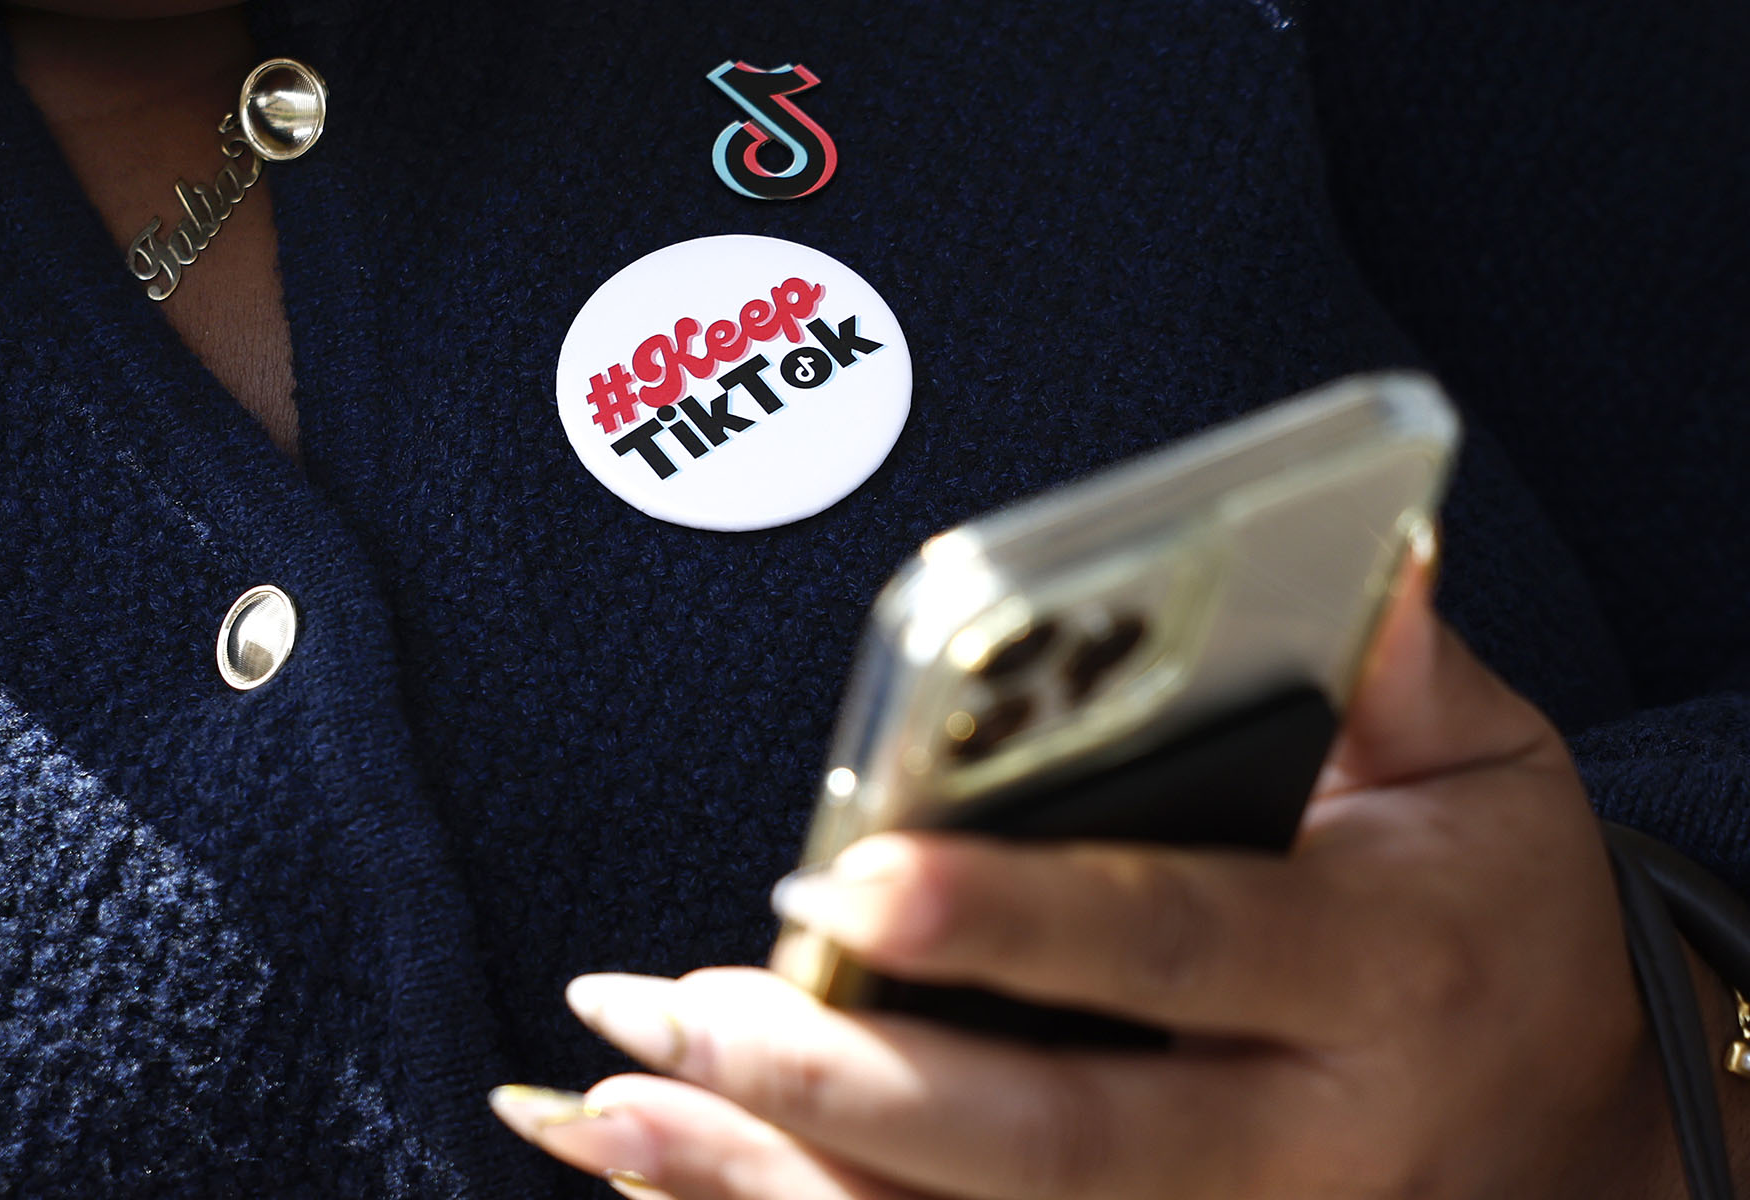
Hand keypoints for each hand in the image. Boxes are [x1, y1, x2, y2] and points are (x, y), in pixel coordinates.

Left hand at [490, 559, 1686, 1198]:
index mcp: (1380, 967)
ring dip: (800, 1181)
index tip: (859, 871)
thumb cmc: (1499, 903)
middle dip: (863, 1085)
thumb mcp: (1486, 771)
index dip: (1022, 918)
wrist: (1581, 1106)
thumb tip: (1369, 549)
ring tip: (628, 1104)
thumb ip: (1409, 673)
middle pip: (1066, 1139)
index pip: (1184, 941)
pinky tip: (686, 1171)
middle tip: (690, 1006)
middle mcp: (1306, 1132)